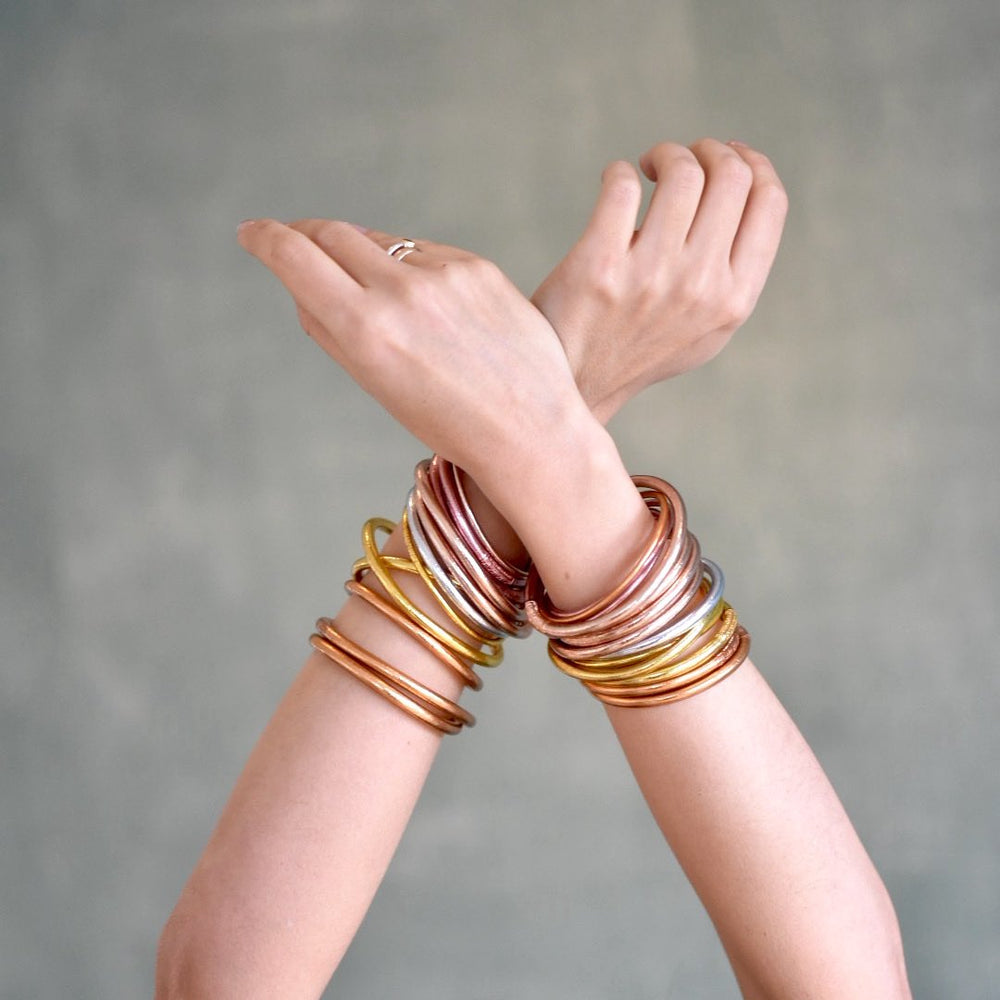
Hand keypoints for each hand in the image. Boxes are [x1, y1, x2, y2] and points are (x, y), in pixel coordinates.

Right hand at [236, 219, 593, 491]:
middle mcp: (401, 292)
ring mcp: (444, 274)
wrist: (530, 430)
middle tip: (294, 242)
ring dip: (364, 257)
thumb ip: (331, 331)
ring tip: (378, 297)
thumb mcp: (376, 386)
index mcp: (365, 330)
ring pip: (381, 242)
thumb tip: (301, 284)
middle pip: (332, 234)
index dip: (264, 238)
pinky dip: (412, 269)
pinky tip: (429, 305)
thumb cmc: (448, 422)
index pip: (294, 256)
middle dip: (305, 236)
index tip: (252, 232)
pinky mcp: (477, 267)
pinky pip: (426, 253)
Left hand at [531, 139, 787, 422]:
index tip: (727, 153)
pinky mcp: (598, 266)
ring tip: (647, 168)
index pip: (769, 203)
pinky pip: (621, 185)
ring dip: (665, 153)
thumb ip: (735, 276)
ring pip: (683, 172)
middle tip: (677, 161)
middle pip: (730, 175)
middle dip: (707, 150)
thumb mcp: (707, 331)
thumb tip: (752, 192)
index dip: (753, 162)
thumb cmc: (641, 351)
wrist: (577, 385)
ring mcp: (650, 277)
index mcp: (734, 300)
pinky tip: (615, 182)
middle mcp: (699, 287)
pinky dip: (619, 171)